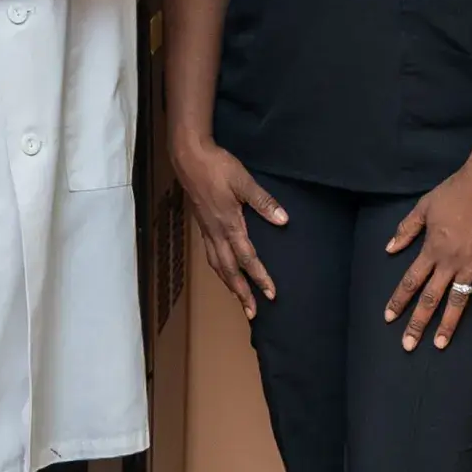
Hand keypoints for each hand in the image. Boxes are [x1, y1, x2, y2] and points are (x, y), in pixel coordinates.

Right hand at [172, 135, 285, 319]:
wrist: (189, 158)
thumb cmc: (217, 167)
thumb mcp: (244, 181)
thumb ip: (263, 201)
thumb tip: (282, 220)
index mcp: (229, 225)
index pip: (248, 258)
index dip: (260, 277)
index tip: (271, 294)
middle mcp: (216, 233)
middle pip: (230, 270)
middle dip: (241, 293)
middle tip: (252, 313)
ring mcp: (207, 230)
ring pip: (218, 265)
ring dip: (229, 284)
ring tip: (238, 299)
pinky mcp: (203, 224)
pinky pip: (211, 255)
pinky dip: (219, 269)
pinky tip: (223, 270)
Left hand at [383, 161, 471, 351]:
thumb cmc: (453, 193)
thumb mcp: (423, 208)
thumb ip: (406, 230)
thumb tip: (389, 249)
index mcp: (431, 249)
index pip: (410, 282)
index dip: (398, 301)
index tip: (389, 318)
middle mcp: (450, 262)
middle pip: (430, 298)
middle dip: (418, 323)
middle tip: (408, 345)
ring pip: (458, 300)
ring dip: (448, 323)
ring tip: (440, 344)